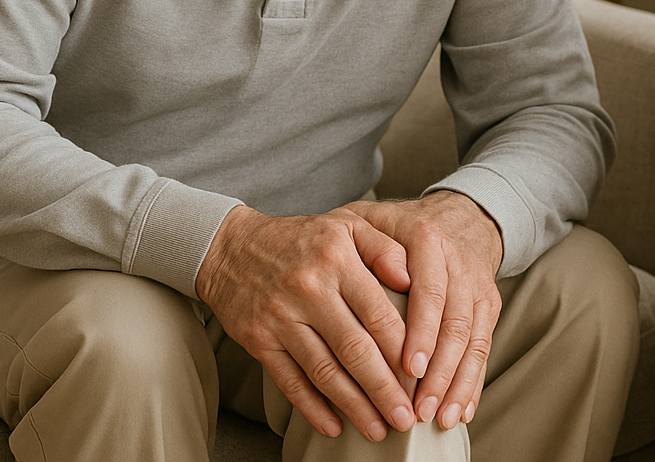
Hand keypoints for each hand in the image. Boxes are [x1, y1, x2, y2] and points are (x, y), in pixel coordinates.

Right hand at [195, 205, 415, 440]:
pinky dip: (312, 408)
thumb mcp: (347, 225)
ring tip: (379, 429)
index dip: (403, 349)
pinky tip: (334, 427)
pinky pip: (289, 381)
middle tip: (406, 418)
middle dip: (384, 389)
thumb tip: (414, 280)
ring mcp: (281, 318)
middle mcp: (310, 290)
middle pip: (355, 350)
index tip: (423, 377)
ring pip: (324, 371)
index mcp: (338, 261)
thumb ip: (384, 248)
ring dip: (354, 406)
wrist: (231, 247)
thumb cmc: (301, 238)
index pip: (379, 313)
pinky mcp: (258, 340)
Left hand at [344, 192, 503, 430]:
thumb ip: (362, 240)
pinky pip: (484, 347)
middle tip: (419, 407)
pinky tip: (462, 410)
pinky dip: (474, 382)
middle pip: (455, 323)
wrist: (459, 217)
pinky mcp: (489, 306)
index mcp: (428, 240)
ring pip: (473, 340)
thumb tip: (366, 278)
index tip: (409, 367)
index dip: (422, 331)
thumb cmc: (401, 226)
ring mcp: (478, 287)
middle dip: (439, 371)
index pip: (429, 290)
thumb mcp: (373, 218)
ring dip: (457, 383)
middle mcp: (459, 264)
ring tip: (438, 418)